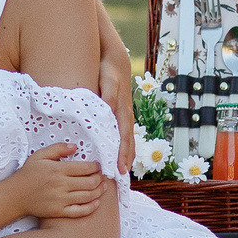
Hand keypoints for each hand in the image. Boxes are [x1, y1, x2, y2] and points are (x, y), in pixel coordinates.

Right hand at [11, 143, 105, 220]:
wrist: (15, 195)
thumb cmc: (28, 174)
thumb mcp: (39, 155)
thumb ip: (58, 148)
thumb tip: (75, 146)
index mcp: (57, 169)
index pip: (85, 167)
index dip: (96, 167)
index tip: (98, 166)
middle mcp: (61, 185)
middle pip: (90, 182)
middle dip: (100, 178)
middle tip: (102, 176)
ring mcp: (60, 200)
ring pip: (88, 196)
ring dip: (99, 191)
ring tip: (102, 186)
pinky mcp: (59, 211)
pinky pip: (80, 211)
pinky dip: (91, 207)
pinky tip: (96, 202)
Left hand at [100, 52, 134, 175]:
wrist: (115, 60)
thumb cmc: (110, 70)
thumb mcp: (108, 81)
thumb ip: (109, 95)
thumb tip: (109, 110)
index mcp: (122, 111)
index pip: (124, 138)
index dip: (122, 155)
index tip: (120, 170)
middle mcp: (126, 115)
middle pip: (128, 142)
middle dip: (126, 159)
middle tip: (121, 177)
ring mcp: (124, 114)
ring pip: (127, 138)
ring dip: (126, 154)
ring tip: (123, 169)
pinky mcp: (121, 112)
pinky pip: (124, 132)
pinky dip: (124, 144)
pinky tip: (119, 150)